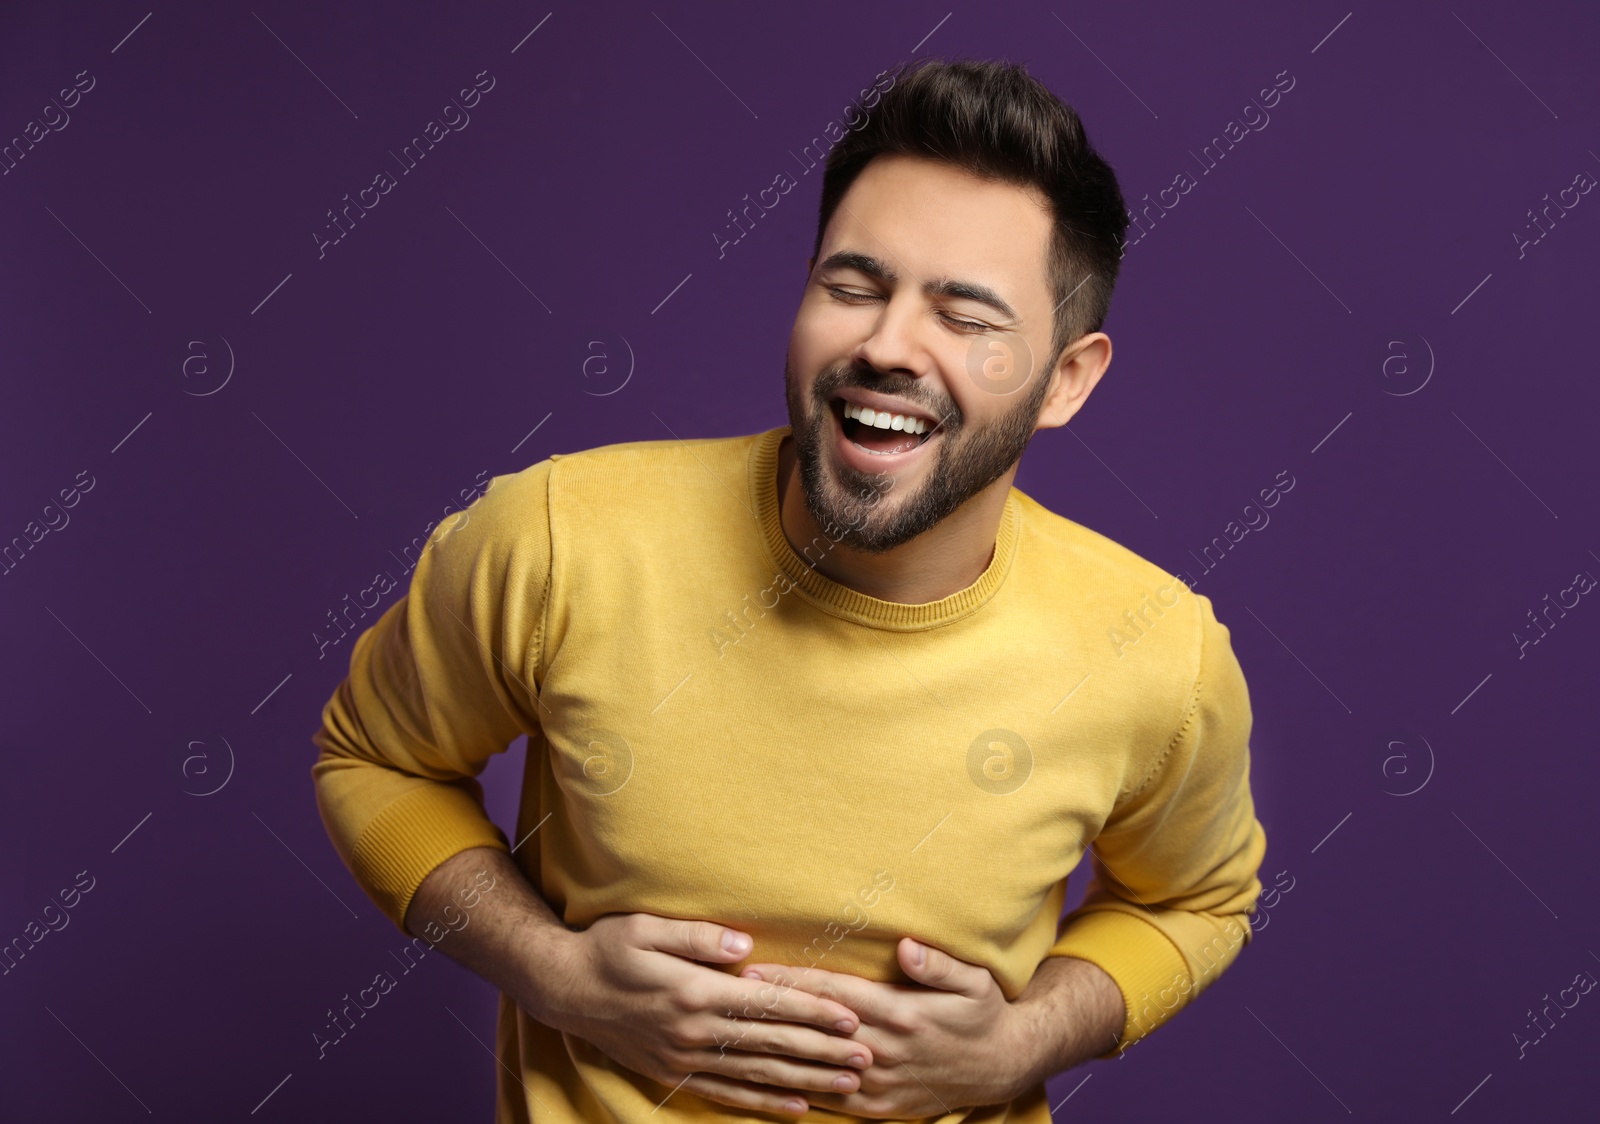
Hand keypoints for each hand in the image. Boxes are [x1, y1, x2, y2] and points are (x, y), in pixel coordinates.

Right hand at [540, 913, 876, 1115]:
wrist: (563, 989)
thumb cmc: (608, 947)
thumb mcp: (647, 928)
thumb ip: (699, 937)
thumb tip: (745, 943)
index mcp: (694, 992)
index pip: (767, 1004)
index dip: (812, 1011)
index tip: (851, 1017)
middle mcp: (694, 1032)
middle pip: (772, 1044)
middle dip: (824, 1051)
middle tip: (868, 1058)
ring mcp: (685, 1058)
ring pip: (758, 1074)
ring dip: (806, 1080)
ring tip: (848, 1085)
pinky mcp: (675, 1073)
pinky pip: (729, 1093)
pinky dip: (765, 1102)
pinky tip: (797, 1107)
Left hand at [738, 938, 1040, 1117]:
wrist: (1000, 1067)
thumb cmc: (982, 1014)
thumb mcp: (972, 982)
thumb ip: (937, 964)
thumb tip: (906, 945)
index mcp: (902, 1015)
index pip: (835, 995)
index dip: (793, 984)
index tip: (755, 972)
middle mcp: (886, 1051)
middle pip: (816, 1030)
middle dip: (772, 1015)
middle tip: (727, 1000)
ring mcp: (880, 1085)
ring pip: (817, 1069)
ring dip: (776, 1052)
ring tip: (735, 1038)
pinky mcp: (880, 1108)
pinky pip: (831, 1101)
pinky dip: (798, 1092)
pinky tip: (768, 1082)